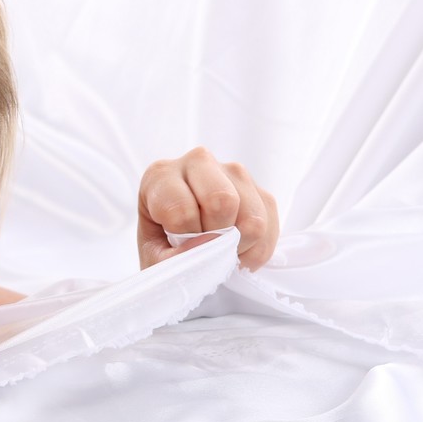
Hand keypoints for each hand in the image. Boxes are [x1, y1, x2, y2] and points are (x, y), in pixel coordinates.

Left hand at [137, 147, 278, 269]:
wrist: (178, 241)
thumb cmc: (161, 244)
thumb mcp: (152, 257)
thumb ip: (173, 259)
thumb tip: (208, 246)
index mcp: (160, 175)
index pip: (182, 210)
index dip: (184, 239)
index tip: (179, 245)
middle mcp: (198, 163)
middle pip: (222, 201)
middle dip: (216, 238)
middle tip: (204, 248)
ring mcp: (235, 173)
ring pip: (252, 219)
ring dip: (238, 247)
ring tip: (219, 250)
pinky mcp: (261, 192)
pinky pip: (270, 229)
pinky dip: (255, 252)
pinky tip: (236, 250)